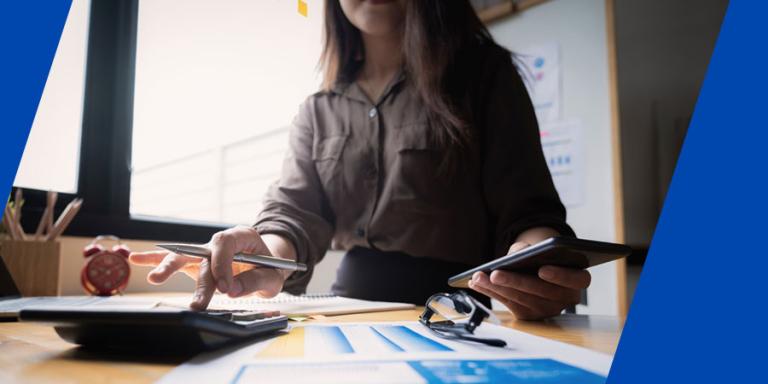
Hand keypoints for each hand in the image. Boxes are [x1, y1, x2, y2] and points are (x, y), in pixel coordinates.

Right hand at [129, 226, 286, 309]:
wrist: (267, 266)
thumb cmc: (271, 270)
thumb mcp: (273, 276)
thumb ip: (255, 281)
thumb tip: (232, 290)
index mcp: (242, 235)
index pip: (226, 243)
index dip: (223, 264)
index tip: (226, 287)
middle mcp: (221, 240)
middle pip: (205, 255)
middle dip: (202, 281)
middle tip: (199, 305)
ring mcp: (207, 250)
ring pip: (185, 255)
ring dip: (169, 266)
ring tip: (154, 278)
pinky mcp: (196, 262)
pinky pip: (176, 259)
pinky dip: (157, 260)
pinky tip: (136, 259)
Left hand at [468, 241, 590, 319]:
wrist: (535, 265)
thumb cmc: (540, 255)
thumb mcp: (538, 247)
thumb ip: (531, 248)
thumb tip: (519, 253)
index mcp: (577, 279)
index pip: (577, 280)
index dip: (560, 276)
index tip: (542, 269)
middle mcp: (565, 298)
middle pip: (542, 292)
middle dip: (516, 282)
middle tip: (495, 274)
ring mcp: (547, 309)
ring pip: (522, 300)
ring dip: (497, 288)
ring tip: (478, 277)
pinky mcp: (529, 315)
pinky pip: (509, 304)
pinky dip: (491, 293)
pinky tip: (477, 283)